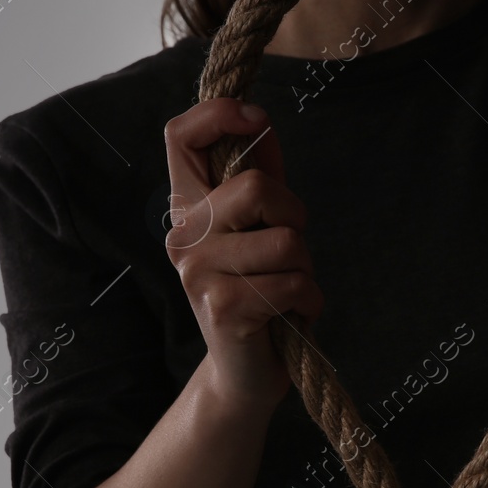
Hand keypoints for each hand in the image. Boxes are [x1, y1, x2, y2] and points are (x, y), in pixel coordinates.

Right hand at [163, 98, 322, 409]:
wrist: (246, 374)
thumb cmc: (260, 292)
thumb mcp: (260, 230)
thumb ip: (260, 178)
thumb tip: (261, 124)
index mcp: (187, 209)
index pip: (180, 137)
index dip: (218, 113)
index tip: (255, 120)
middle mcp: (183, 236)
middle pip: (256, 187)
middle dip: (295, 216)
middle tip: (290, 250)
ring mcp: (198, 273)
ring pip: (286, 241)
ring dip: (306, 267)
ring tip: (287, 288)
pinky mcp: (224, 308)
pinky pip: (294, 284)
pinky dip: (308, 301)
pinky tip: (289, 316)